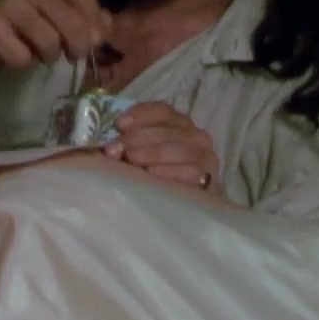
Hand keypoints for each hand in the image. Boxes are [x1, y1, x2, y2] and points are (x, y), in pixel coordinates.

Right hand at [0, 0, 113, 68]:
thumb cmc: (24, 25)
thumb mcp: (59, 17)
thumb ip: (86, 18)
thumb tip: (107, 25)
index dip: (93, 21)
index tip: (93, 38)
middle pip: (73, 25)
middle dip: (77, 48)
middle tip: (71, 55)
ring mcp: (9, 3)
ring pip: (49, 43)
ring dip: (48, 57)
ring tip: (39, 53)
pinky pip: (22, 57)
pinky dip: (23, 63)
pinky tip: (15, 54)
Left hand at [100, 102, 219, 190]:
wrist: (180, 208)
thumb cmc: (153, 175)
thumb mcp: (138, 154)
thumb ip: (127, 143)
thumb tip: (108, 143)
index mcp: (179, 124)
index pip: (163, 110)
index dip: (140, 114)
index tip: (118, 124)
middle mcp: (197, 137)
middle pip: (169, 130)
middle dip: (139, 137)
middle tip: (115, 149)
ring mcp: (207, 158)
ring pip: (181, 149)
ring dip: (153, 152)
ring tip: (131, 159)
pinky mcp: (210, 181)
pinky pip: (193, 172)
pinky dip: (171, 171)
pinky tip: (153, 173)